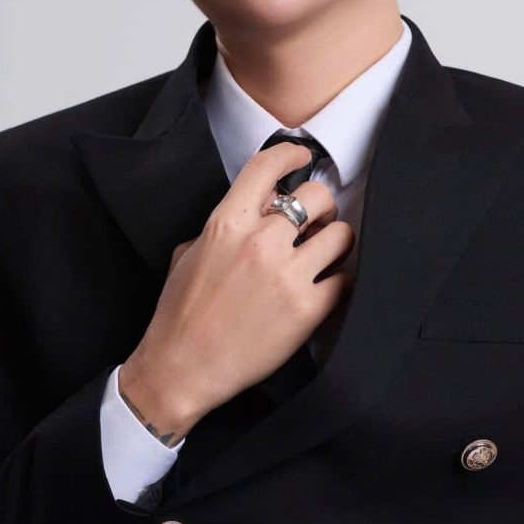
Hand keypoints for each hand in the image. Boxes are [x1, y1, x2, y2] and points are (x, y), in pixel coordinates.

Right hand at [119, 141, 354, 443]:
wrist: (181, 370)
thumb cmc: (180, 314)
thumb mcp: (190, 252)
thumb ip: (226, 223)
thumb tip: (260, 207)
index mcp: (227, 224)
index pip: (267, 167)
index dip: (290, 154)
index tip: (301, 156)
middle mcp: (259, 243)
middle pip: (317, 196)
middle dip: (320, 206)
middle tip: (314, 221)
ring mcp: (286, 276)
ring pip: (340, 234)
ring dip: (333, 241)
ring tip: (321, 255)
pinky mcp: (306, 310)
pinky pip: (343, 278)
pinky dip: (337, 281)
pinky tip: (322, 288)